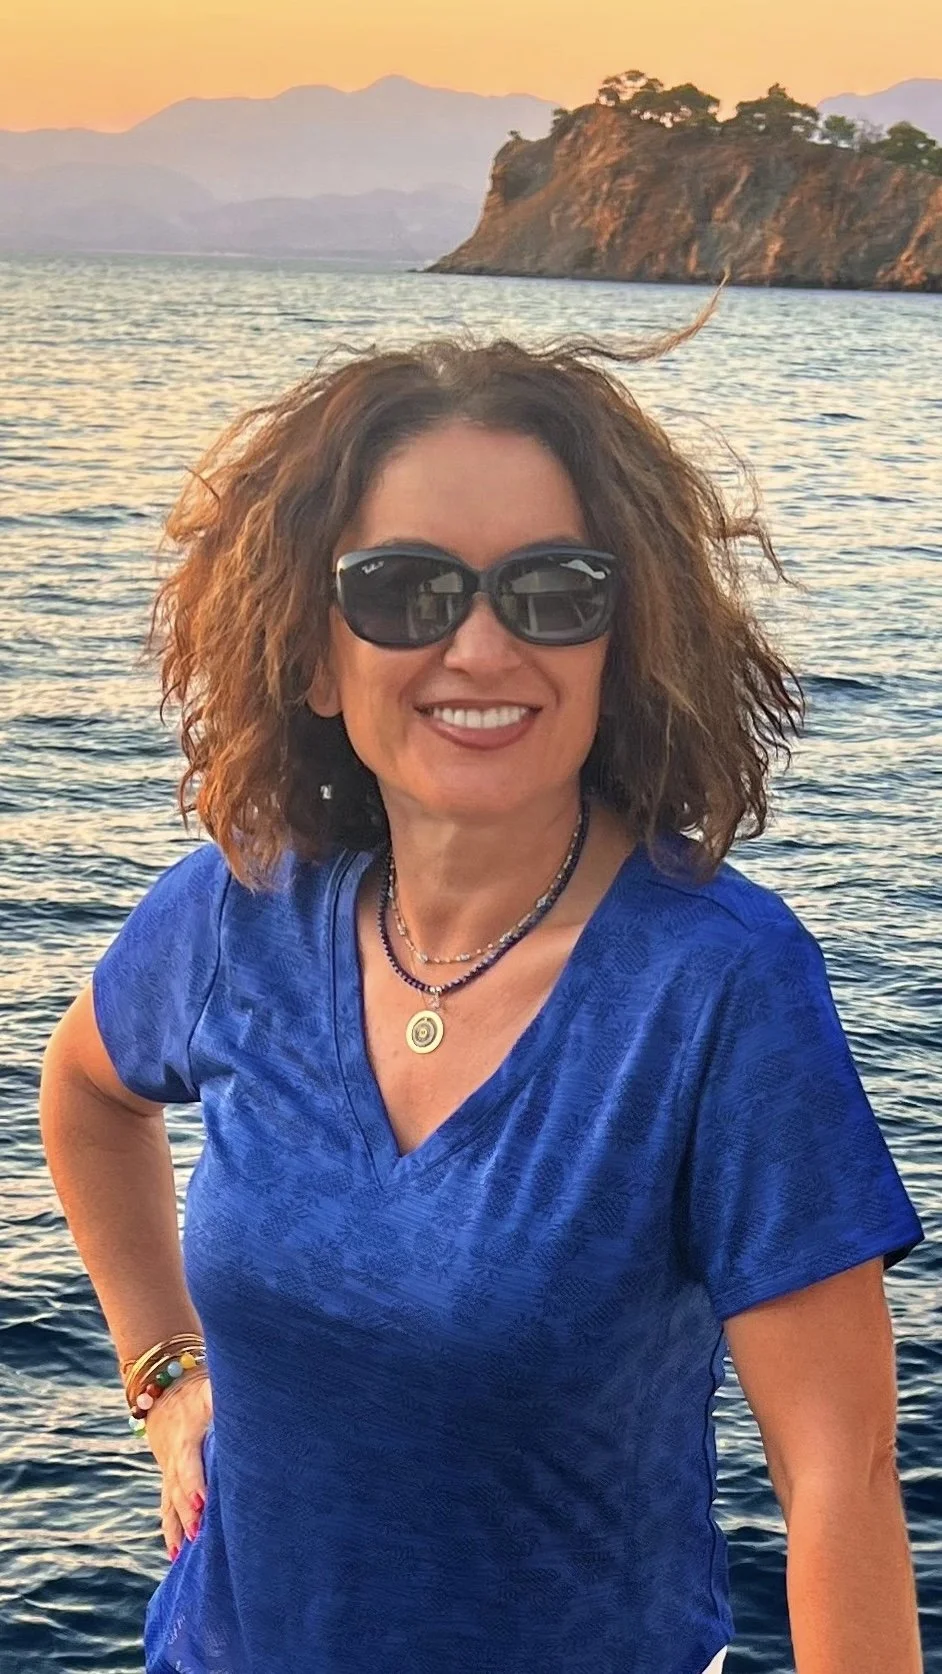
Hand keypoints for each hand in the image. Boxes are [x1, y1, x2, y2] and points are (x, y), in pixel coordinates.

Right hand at [143, 1370, 213, 1559]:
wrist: (163, 1394)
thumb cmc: (195, 1392)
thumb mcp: (208, 1388)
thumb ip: (220, 1395)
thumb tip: (247, 1398)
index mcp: (185, 1438)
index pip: (188, 1463)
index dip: (194, 1482)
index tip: (203, 1502)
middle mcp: (173, 1460)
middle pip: (177, 1490)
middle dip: (187, 1512)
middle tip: (198, 1534)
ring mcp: (169, 1473)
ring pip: (169, 1504)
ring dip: (177, 1528)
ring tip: (182, 1555)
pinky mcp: (170, 1481)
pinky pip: (166, 1509)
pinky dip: (170, 1531)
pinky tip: (175, 1556)